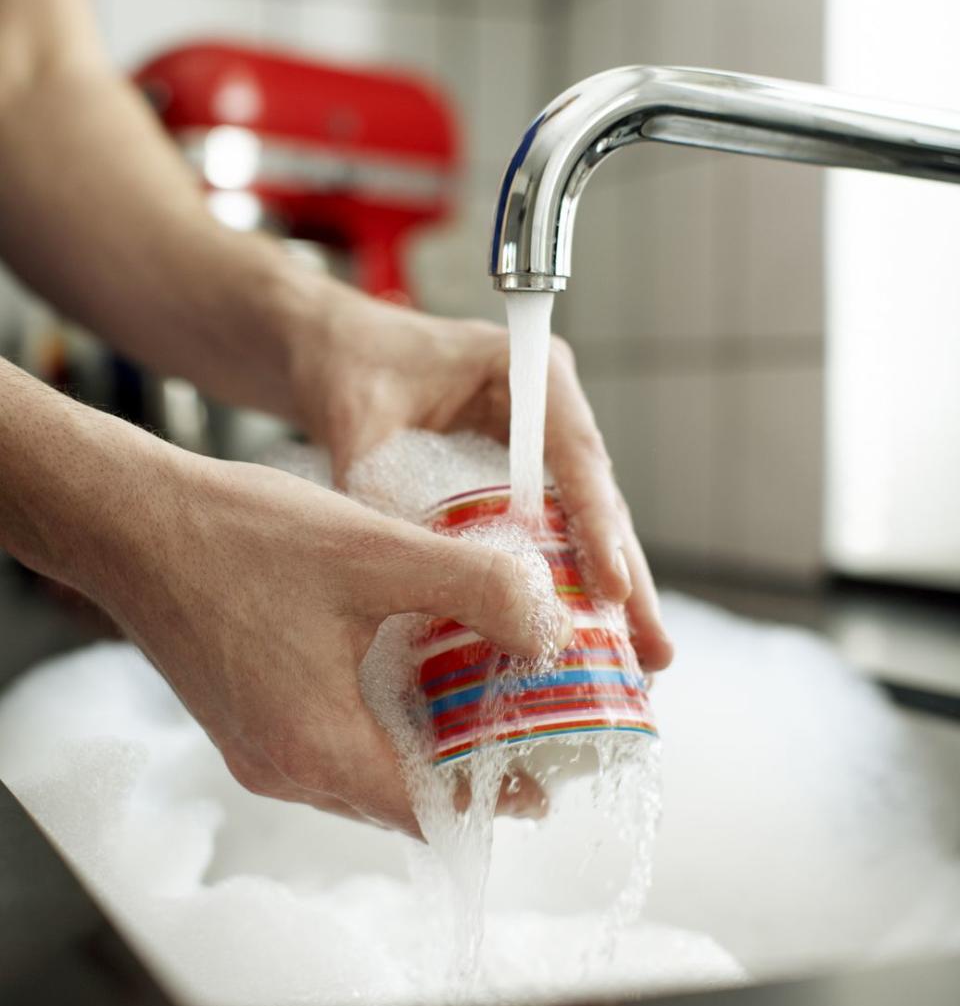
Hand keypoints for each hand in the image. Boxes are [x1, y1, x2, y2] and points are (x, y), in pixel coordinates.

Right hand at [87, 440, 566, 833]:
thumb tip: (548, 629)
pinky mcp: (241, 718)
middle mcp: (282, 768)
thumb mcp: (378, 552)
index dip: (498, 796)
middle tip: (523, 719)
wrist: (129, 519)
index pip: (431, 815)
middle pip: (399, 799)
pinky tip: (403, 666)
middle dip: (467, 769)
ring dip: (421, 742)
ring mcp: (255, 747)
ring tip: (475, 690)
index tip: (550, 766)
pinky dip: (376, 720)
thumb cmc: (243, 536)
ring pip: (364, 771)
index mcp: (317, 749)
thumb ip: (476, 588)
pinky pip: (328, 741)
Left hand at [293, 283, 672, 670]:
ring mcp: (535, 440)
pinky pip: (551, 528)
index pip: (574, 450)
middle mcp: (543, 403)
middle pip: (596, 494)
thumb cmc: (348, 362)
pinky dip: (567, 578)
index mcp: (521, 367)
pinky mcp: (516, 472)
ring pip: (583, 519)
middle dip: (626, 573)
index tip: (617, 586)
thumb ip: (376, 480)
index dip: (598, 521)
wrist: (327, 346)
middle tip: (656, 647)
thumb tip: (399, 565)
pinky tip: (588, 636)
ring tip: (644, 659)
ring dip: (610, 588)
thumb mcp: (358, 416)